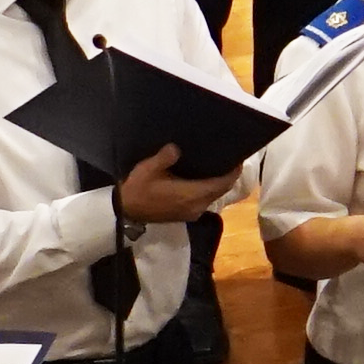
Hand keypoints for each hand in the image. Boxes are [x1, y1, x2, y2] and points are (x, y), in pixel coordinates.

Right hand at [109, 143, 233, 225]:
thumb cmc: (137, 189)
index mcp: (192, 195)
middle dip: (227, 175)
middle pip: (221, 190)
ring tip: (217, 164)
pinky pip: (205, 200)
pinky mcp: (186, 215)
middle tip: (229, 157)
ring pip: (214, 196)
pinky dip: (208, 189)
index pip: (222, 183)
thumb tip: (177, 148)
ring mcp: (192, 212)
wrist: (125, 211)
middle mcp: (197, 206)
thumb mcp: (148, 169)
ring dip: (218, 183)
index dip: (233, 171)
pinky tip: (202, 177)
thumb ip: (165, 157)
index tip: (238, 156)